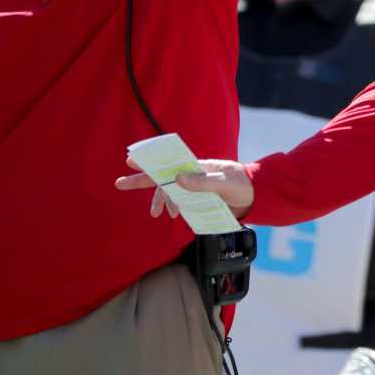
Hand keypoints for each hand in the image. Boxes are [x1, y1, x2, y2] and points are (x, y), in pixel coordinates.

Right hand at [115, 158, 253, 220]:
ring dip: (160, 200)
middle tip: (119, 183)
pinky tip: (173, 214)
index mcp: (197, 165)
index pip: (169, 161)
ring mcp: (194, 186)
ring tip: (157, 214)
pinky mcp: (198, 198)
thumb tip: (177, 179)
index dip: (149, 161)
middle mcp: (192, 174)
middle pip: (162, 176)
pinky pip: (179, 201)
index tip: (130, 160)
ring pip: (169, 191)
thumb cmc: (242, 184)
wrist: (256, 197)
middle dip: (141, 179)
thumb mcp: (225, 183)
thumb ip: (203, 182)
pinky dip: (172, 206)